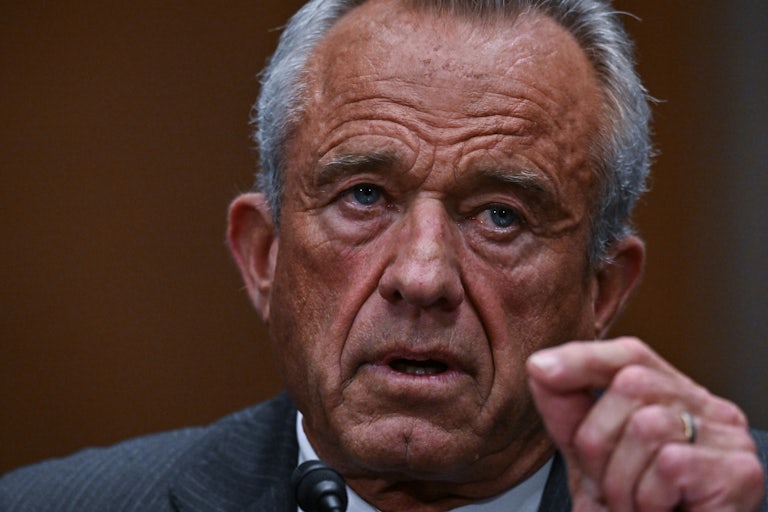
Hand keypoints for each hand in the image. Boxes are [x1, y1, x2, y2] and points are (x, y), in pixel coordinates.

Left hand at [527, 337, 764, 510]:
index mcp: (674, 399)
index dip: (584, 358)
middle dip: (598, 440)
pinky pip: (670, 464)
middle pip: (632, 384)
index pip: (631, 355)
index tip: (540, 368)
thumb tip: (540, 365)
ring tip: (635, 507)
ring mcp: (730, 438)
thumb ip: (569, 412)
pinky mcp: (739, 471)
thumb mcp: (591, 458)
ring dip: (622, 479)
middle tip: (608, 487)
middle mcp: (708, 409)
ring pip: (648, 424)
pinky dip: (648, 498)